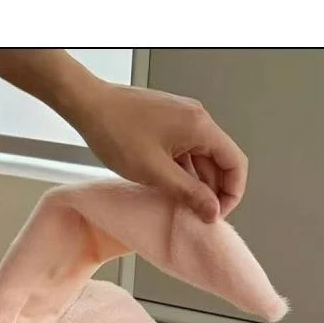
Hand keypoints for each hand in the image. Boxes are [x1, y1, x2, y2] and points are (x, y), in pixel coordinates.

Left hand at [69, 82, 247, 221]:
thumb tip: (212, 210)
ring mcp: (182, 120)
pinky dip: (183, 171)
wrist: (88, 105)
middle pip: (220, 160)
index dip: (232, 193)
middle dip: (213, 191)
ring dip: (196, 183)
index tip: (217, 215)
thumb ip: (188, 192)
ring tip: (182, 208)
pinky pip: (185, 151)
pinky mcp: (168, 123)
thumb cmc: (116, 132)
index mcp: (200, 127)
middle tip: (198, 217)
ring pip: (201, 157)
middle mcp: (197, 119)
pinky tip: (170, 190)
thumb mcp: (154, 172)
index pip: (235, 163)